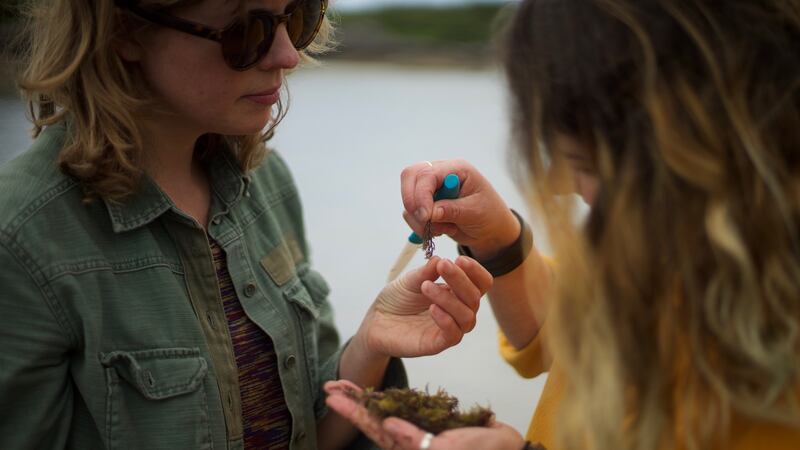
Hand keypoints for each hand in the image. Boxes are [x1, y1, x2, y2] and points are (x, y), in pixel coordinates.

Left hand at [325, 380, 525, 449]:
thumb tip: (387, 427)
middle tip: (330, 384)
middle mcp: (410, 439)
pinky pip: (406, 409)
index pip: (374, 427)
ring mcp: (420, 431)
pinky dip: (391, 398)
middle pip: (374, 418)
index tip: (332, 394)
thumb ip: (415, 440)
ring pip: (386, 411)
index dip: (352, 410)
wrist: (510, 449)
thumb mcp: (449, 447)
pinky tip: (382, 391)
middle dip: (352, 401)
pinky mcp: (432, 424)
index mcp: (410, 447)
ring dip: (367, 398)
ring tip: (347, 384)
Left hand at [354, 256, 491, 358]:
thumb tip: (439, 260)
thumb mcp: (410, 280)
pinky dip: (446, 320)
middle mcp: (457, 311)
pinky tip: (432, 308)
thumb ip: (426, 272)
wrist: (376, 321)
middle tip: (443, 266)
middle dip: (460, 279)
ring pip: (467, 317)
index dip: (475, 271)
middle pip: (474, 297)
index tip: (459, 259)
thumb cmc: (397, 299)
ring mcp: (449, 328)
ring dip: (449, 299)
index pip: (480, 283)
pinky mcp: (437, 344)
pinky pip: (453, 335)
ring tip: (426, 286)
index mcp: (456, 293)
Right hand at [400, 160, 520, 259]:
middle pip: (410, 176)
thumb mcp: (475, 212)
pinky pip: (410, 213)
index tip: (426, 216)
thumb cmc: (489, 215)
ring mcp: (431, 188)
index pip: (428, 174)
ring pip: (408, 198)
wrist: (491, 230)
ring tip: (444, 229)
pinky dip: (420, 226)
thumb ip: (453, 210)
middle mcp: (440, 174)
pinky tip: (440, 230)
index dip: (422, 194)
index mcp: (456, 169)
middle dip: (412, 202)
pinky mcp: (426, 204)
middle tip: (425, 221)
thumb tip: (430, 212)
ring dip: (420, 219)